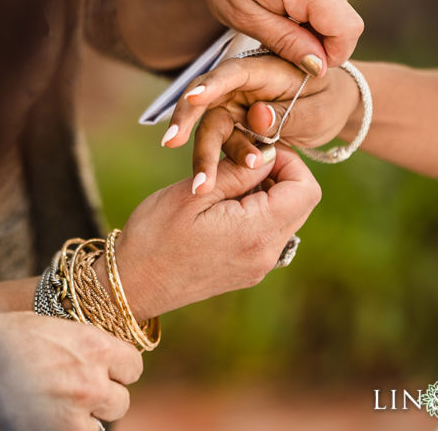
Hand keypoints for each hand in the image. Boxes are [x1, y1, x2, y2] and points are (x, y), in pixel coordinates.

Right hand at [0, 313, 141, 425]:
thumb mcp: (38, 324)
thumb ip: (68, 339)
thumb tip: (75, 347)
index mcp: (91, 344)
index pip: (132, 364)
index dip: (118, 369)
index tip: (103, 371)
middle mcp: (92, 379)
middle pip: (120, 399)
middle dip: (101, 398)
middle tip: (74, 392)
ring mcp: (77, 410)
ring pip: (101, 424)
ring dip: (84, 419)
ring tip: (55, 406)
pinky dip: (65, 428)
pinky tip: (43, 415)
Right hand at [114, 148, 320, 318]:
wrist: (131, 285)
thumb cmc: (153, 236)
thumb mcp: (192, 193)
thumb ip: (236, 172)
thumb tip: (268, 154)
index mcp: (256, 232)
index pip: (306, 189)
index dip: (290, 162)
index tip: (256, 151)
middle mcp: (267, 254)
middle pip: (300, 204)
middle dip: (277, 176)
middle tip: (236, 164)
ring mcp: (259, 267)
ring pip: (285, 218)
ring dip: (265, 195)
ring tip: (223, 187)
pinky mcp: (248, 272)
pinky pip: (268, 235)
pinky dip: (254, 214)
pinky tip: (219, 210)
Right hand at [162, 54, 359, 192]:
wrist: (329, 107)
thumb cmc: (326, 102)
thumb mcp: (316, 109)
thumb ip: (286, 113)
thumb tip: (257, 116)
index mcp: (263, 72)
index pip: (232, 74)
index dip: (212, 84)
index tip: (193, 98)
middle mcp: (240, 88)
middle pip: (207, 102)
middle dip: (187, 122)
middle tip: (170, 142)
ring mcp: (233, 109)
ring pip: (210, 131)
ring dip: (206, 157)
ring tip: (203, 185)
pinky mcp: (231, 129)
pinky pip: (220, 148)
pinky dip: (217, 167)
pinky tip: (209, 186)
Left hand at [186, 0, 363, 75]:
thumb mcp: (241, 17)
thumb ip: (285, 42)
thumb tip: (320, 66)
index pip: (346, 28)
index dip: (334, 53)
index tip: (309, 60)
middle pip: (342, 16)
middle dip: (317, 31)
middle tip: (279, 23)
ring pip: (342, 0)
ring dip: (316, 9)